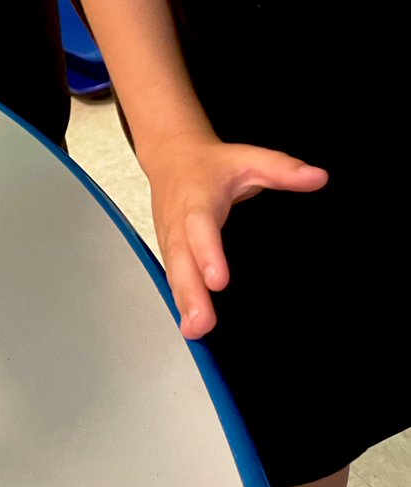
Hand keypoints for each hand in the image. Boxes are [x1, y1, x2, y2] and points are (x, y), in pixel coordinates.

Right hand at [137, 132, 328, 339]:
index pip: (200, 226)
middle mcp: (179, 221)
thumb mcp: (247, 158)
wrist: (171, 156)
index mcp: (197, 198)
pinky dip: (180, 300)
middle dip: (191, 292)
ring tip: (195, 330)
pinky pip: (173, 275)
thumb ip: (281, 169)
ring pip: (174, 271)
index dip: (207, 254)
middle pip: (181, 258)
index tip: (218, 281)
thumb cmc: (209, 164)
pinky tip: (190, 325)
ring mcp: (169, 236)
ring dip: (183, 302)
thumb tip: (317, 177)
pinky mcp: (168, 248)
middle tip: (202, 322)